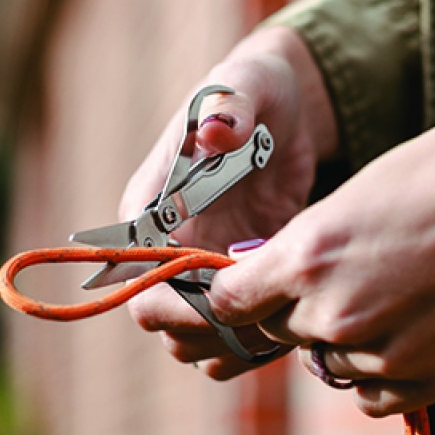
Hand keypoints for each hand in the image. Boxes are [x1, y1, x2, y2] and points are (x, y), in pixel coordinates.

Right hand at [123, 26, 337, 376]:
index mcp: (149, 208)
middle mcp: (166, 248)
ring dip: (233, 343)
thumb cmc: (253, 90)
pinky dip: (259, 341)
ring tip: (284, 324)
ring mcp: (201, 270)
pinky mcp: (238, 282)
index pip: (135, 278)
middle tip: (263, 317)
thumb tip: (218, 131)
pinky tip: (299, 324)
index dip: (173, 300)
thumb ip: (228, 110)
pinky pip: (234, 334)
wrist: (283, 108)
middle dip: (206, 329)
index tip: (226, 295)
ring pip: (195, 339)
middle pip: (161, 320)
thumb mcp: (243, 91)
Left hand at [206, 89, 434, 415]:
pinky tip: (417, 330)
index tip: (254, 284)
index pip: (232, 300)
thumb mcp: (373, 188)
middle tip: (354, 271)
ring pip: (331, 364)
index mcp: (310, 251)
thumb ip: (322, 239)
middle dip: (301, 306)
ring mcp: (388, 353)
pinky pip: (375, 396)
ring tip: (403, 291)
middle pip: (283, 329)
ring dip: (348, 339)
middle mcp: (338, 312)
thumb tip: (291, 270)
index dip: (240, 291)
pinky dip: (383, 372)